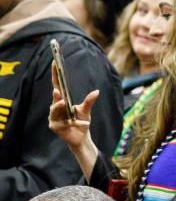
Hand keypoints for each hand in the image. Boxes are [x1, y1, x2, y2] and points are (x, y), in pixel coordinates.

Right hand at [49, 64, 99, 179]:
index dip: (55, 74)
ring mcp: (53, 118)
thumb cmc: (81, 121)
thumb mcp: (86, 110)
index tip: (55, 62)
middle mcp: (55, 108)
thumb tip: (96, 91)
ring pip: (55, 111)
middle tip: (57, 90)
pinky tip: (84, 124)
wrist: (81, 137)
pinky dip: (75, 123)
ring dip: (59, 107)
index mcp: (61, 101)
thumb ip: (89, 101)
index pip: (57, 85)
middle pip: (55, 99)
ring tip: (63, 104)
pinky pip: (64, 124)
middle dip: (56, 95)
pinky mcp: (55, 127)